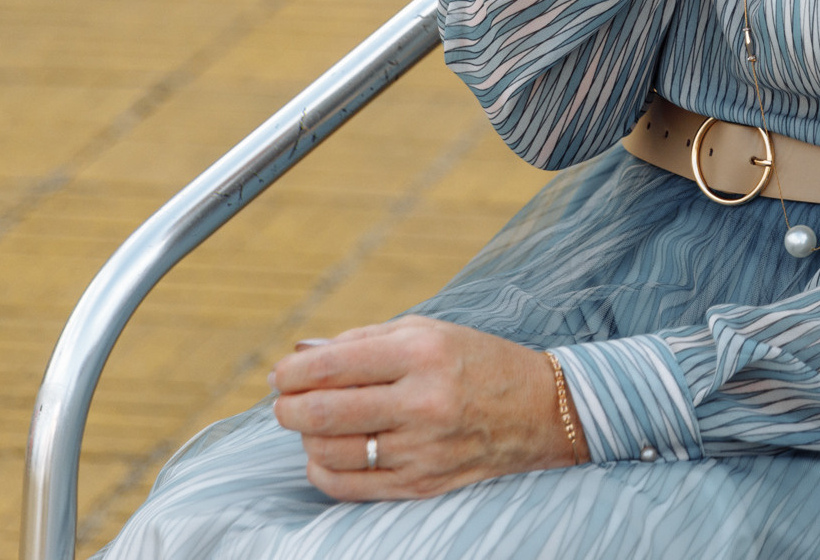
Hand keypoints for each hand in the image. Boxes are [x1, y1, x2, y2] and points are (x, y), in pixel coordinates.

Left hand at [269, 317, 580, 500]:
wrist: (540, 410)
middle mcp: (423, 402)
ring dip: (305, 438)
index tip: (279, 374)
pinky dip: (323, 470)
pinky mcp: (421, 484)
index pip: (333, 366)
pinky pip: (349, 487)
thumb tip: (301, 355)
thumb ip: (361, 340)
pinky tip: (327, 452)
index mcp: (423, 353)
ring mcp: (422, 449)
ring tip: (312, 424)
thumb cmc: (475, 361)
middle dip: (288, 407)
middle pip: (323, 413)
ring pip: (330, 452)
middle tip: (283, 401)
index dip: (292, 373)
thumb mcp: (426, 331)